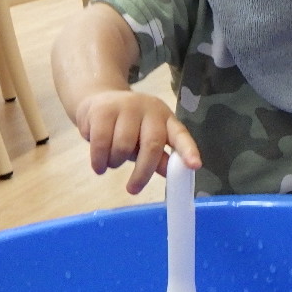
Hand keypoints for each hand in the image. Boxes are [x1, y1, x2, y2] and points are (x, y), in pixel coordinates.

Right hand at [75, 89, 201, 194]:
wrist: (97, 101)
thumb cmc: (127, 127)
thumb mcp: (145, 142)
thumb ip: (159, 158)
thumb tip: (172, 174)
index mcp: (166, 119)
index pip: (180, 135)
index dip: (188, 150)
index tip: (195, 165)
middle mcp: (150, 110)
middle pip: (152, 145)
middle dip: (143, 173)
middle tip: (133, 189)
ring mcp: (127, 106)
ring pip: (124, 146)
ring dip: (116, 163)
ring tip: (111, 163)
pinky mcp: (103, 109)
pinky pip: (101, 142)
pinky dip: (99, 160)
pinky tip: (99, 165)